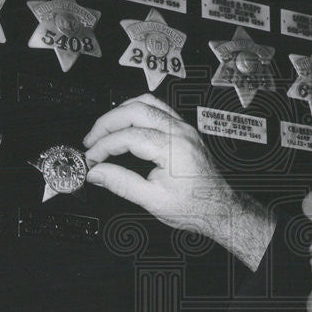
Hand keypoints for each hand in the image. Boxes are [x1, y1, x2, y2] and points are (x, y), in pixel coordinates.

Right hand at [83, 94, 274, 269]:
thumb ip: (121, 184)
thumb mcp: (153, 201)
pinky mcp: (184, 129)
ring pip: (146, 103)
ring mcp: (184, 128)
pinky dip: (136, 111)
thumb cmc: (194, 207)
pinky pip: (158, 107)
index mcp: (173, 149)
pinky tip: (125, 124)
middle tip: (91, 141)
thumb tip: (96, 173)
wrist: (220, 208)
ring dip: (120, 113)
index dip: (103, 146)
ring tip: (104, 130)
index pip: (128, 137)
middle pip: (135, 111)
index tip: (91, 159)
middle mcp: (180, 132)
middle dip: (107, 123)